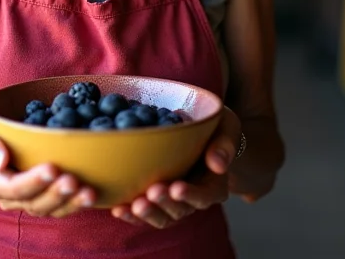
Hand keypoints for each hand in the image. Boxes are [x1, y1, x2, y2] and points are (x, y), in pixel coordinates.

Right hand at [0, 102, 96, 217]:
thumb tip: (0, 159)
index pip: (11, 188)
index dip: (32, 181)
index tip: (52, 168)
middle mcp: (8, 194)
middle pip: (33, 203)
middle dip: (55, 195)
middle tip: (74, 181)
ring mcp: (26, 196)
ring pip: (48, 208)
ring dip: (69, 203)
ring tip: (89, 192)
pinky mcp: (40, 192)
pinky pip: (57, 204)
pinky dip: (74, 202)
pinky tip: (91, 193)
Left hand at [111, 106, 241, 228]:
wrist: (201, 131)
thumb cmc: (216, 127)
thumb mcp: (227, 127)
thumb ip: (225, 144)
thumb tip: (218, 164)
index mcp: (214, 184)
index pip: (206, 196)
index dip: (192, 195)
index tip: (177, 188)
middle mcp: (193, 198)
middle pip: (180, 210)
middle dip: (165, 203)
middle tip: (153, 192)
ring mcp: (173, 201)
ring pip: (162, 216)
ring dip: (147, 213)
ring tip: (134, 205)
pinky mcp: (154, 198)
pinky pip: (143, 212)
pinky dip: (130, 213)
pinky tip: (117, 208)